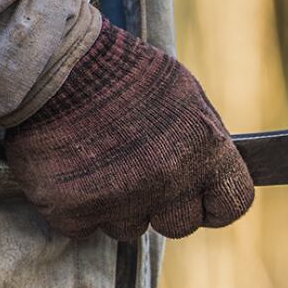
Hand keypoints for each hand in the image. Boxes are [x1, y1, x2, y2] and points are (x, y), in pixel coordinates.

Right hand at [6, 20, 253, 239]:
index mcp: (206, 148)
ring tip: (98, 160)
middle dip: (161, 206)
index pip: (232, 203)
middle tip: (135, 172)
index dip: (213, 205)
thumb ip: (203, 142)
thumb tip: (213, 175)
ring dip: (116, 205)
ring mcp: (121, 198)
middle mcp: (169, 178)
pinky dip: (74, 206)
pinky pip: (83, 227)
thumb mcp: (184, 95)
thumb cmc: (124, 73)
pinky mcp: (74, 209)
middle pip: (179, 225)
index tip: (200, 202)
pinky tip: (69, 169)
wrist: (55, 60)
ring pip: (128, 228)